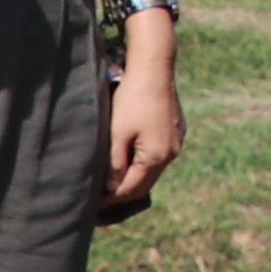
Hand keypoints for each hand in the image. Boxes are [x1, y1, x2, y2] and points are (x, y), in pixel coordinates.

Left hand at [101, 22, 184, 209]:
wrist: (154, 67)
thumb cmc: (132, 98)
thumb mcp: (117, 133)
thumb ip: (114, 163)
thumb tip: (111, 187)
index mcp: (156, 157)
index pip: (131, 189)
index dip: (111, 198)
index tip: (93, 203)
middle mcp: (171, 153)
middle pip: (144, 183)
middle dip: (122, 191)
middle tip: (101, 197)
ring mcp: (176, 142)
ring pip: (152, 169)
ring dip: (133, 176)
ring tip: (112, 178)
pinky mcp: (176, 130)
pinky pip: (158, 154)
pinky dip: (143, 162)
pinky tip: (129, 157)